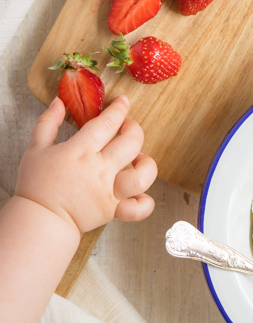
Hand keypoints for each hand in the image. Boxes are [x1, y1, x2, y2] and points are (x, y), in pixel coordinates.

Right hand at [16, 96, 156, 233]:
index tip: (123, 102)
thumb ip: (47, 122)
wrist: (39, 220)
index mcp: (81, 151)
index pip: (108, 123)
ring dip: (146, 163)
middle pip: (132, 142)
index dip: (119, 109)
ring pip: (143, 175)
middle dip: (133, 128)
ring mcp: (109, 192)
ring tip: (137, 159)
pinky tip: (138, 192)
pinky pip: (139, 208)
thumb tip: (59, 102)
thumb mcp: (35, 148)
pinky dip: (144, 201)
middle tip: (126, 127)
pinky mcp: (113, 211)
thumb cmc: (36, 185)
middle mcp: (100, 170)